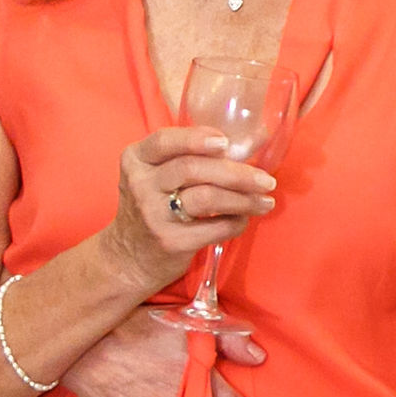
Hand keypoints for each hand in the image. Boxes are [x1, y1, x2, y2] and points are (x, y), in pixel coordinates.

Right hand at [103, 123, 277, 292]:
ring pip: (207, 197)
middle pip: (192, 168)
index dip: (197, 139)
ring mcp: (153, 215)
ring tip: (265, 201)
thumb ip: (193, 155)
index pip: (165, 140)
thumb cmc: (155, 207)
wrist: (129, 257)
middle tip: (266, 181)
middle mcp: (140, 185)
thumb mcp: (157, 176)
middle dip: (237, 173)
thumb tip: (252, 139)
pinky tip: (244, 219)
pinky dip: (236, 222)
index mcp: (136, 160)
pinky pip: (215, 227)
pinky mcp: (170, 242)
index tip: (226, 143)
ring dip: (244, 199)